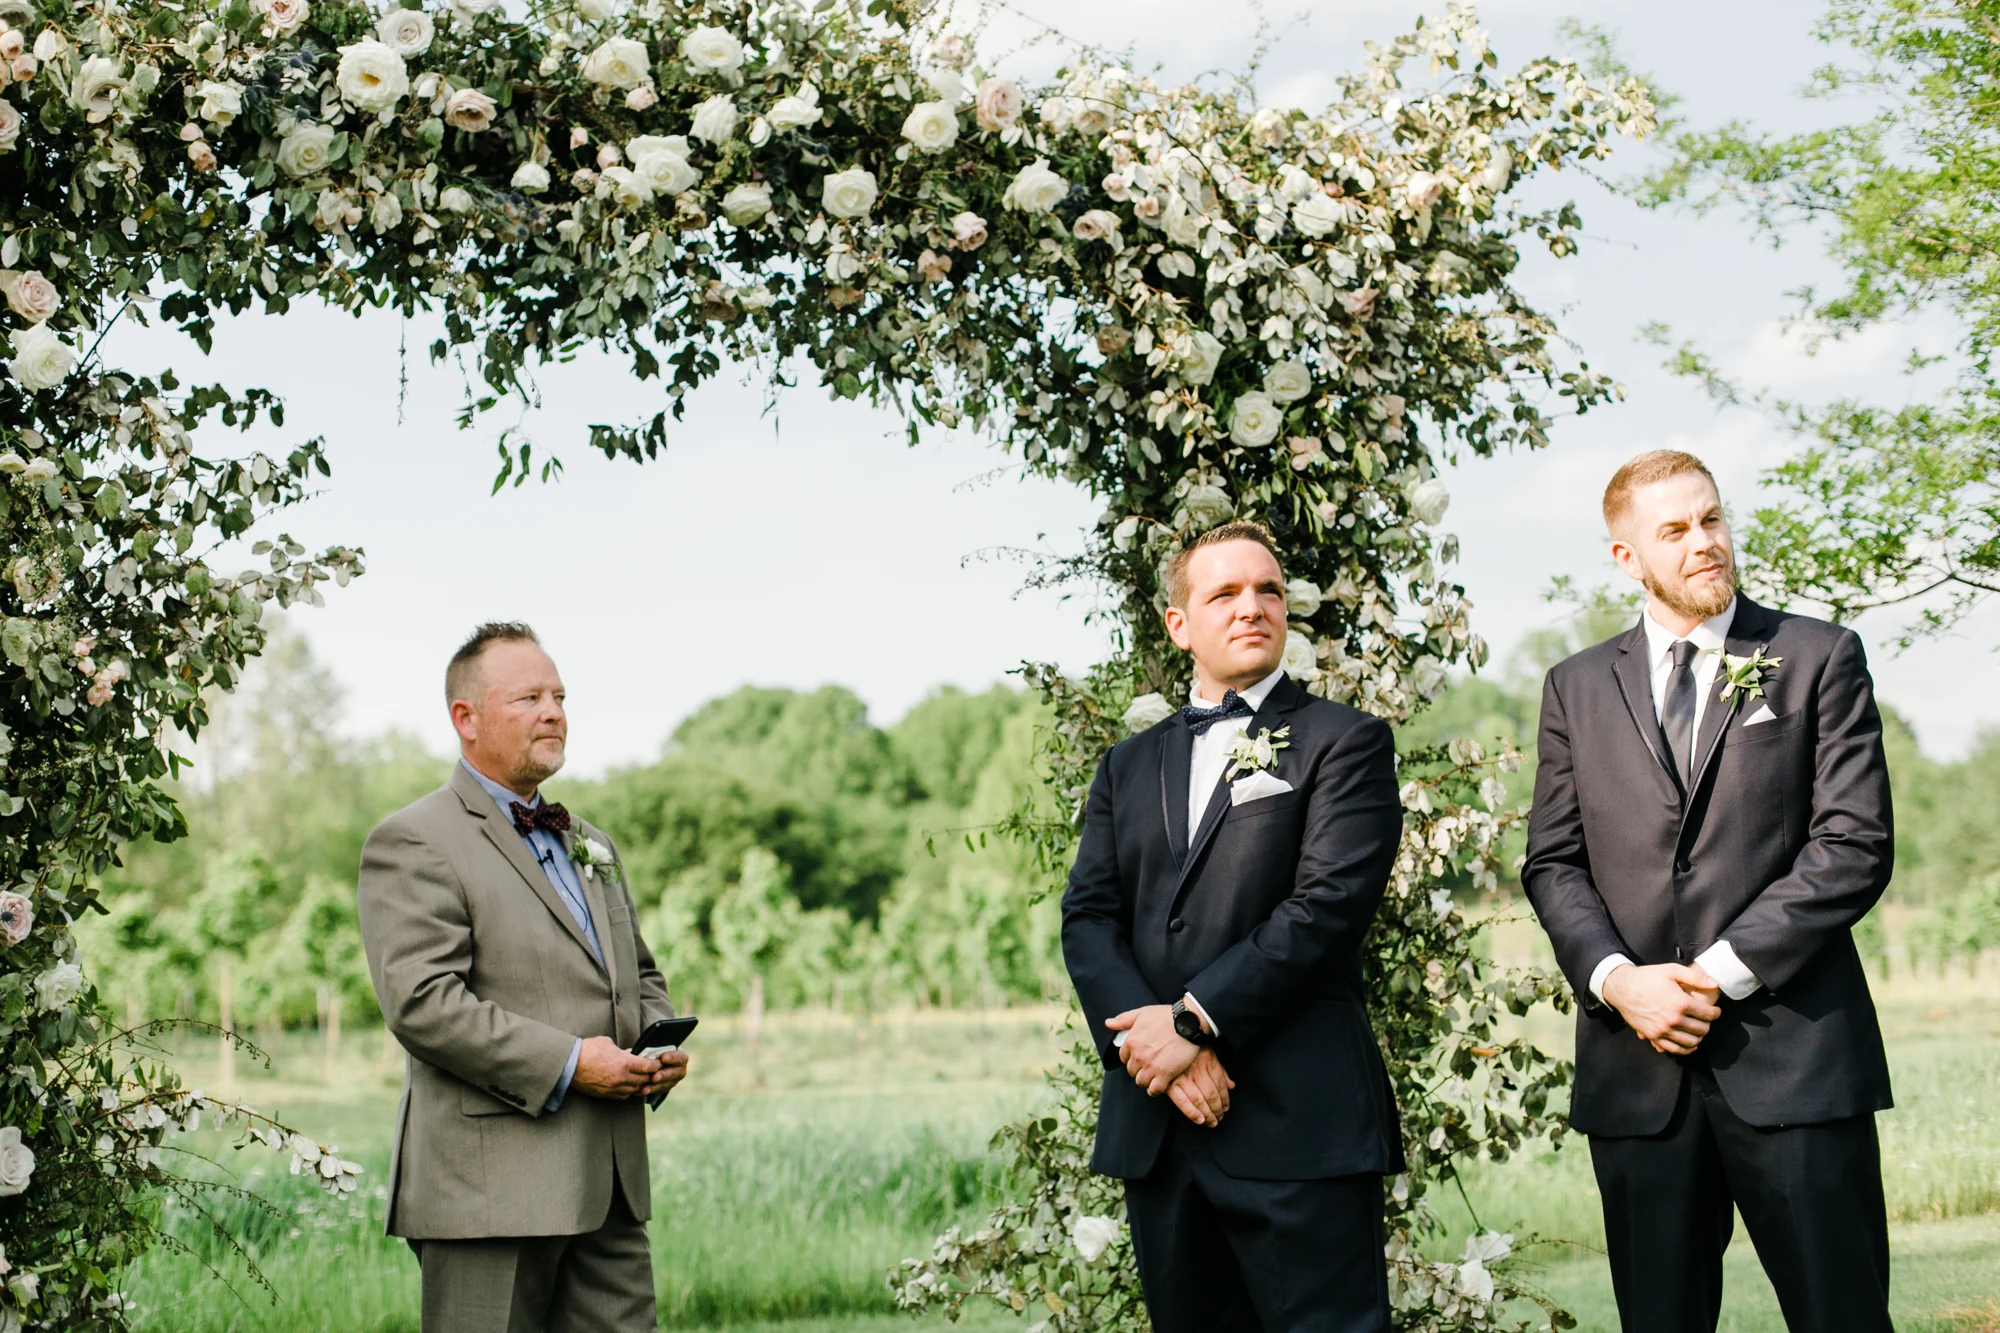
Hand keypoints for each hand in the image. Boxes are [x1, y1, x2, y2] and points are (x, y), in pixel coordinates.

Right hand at [572, 1036, 661, 1100]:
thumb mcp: (608, 1044)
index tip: (658, 1062)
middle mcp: (621, 1078)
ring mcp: (614, 1088)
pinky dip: (629, 1091)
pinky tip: (630, 1087)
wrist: (569, 1064)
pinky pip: (623, 1096)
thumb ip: (622, 1050)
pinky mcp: (606, 1095)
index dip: (655, 1065)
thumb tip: (630, 1053)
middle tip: (654, 1071)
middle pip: (644, 1080)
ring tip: (643, 1080)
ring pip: (635, 1090)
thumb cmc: (588, 1050)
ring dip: (641, 1085)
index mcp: (624, 1063)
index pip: (648, 1067)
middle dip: (650, 1075)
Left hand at [646, 1048, 690, 1099]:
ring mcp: (675, 1079)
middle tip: (654, 1077)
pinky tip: (643, 1091)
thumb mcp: (654, 1049)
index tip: (663, 1058)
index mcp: (679, 1054)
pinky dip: (651, 1090)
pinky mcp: (666, 1086)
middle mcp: (680, 1068)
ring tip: (645, 1088)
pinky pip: (660, 1090)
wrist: (650, 1060)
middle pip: (676, 1073)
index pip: (680, 1056)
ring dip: (656, 1086)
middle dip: (664, 1075)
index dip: (673, 1057)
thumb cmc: (652, 1050)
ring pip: (668, 1084)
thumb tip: (646, 1054)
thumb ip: (654, 1051)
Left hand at [1107, 1005, 1197, 1094]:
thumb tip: (1108, 1023)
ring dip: (1147, 1080)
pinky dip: (1155, 1089)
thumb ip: (1124, 1019)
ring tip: (1155, 1075)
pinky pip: (1154, 1090)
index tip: (1140, 1057)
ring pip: (1141, 1082)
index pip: (1123, 1058)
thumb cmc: (1166, 1016)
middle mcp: (1138, 1056)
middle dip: (1139, 1069)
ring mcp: (1150, 1066)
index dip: (1132, 1058)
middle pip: (1132, 1071)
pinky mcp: (1164, 1074)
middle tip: (1150, 1066)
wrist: (1188, 1022)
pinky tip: (1160, 1084)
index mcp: (1131, 1042)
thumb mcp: (1142, 1013)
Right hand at [1166, 1048, 1233, 1126]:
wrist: (1167, 1038)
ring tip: (1212, 1122)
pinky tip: (1200, 1120)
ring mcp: (1183, 1077)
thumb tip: (1231, 1086)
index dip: (1225, 1098)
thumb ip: (1220, 1070)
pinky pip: (1182, 1101)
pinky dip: (1191, 1112)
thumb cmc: (1189, 1047)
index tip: (1226, 1107)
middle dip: (1217, 1109)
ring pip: (1199, 1100)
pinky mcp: (1169, 1084)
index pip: (1220, 1084)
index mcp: (1208, 1061)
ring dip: (1207, 1114)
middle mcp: (1197, 1070)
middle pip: (1211, 1094)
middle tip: (1219, 1118)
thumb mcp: (1208, 1053)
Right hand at [1601, 963, 1721, 1054]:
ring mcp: (1663, 1030)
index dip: (1716, 1013)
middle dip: (1707, 1024)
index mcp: (1680, 1003)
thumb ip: (1695, 977)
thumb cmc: (1646, 978)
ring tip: (1698, 1030)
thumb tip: (1715, 984)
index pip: (1708, 1014)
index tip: (1715, 1011)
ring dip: (1699, 1037)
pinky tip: (1689, 1043)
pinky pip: (1675, 1050)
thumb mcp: (1671, 970)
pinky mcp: (1654, 1037)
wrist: (1622, 988)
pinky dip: (1686, 1049)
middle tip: (1705, 1019)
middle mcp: (1673, 1019)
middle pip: (1702, 1029)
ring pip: (1692, 1042)